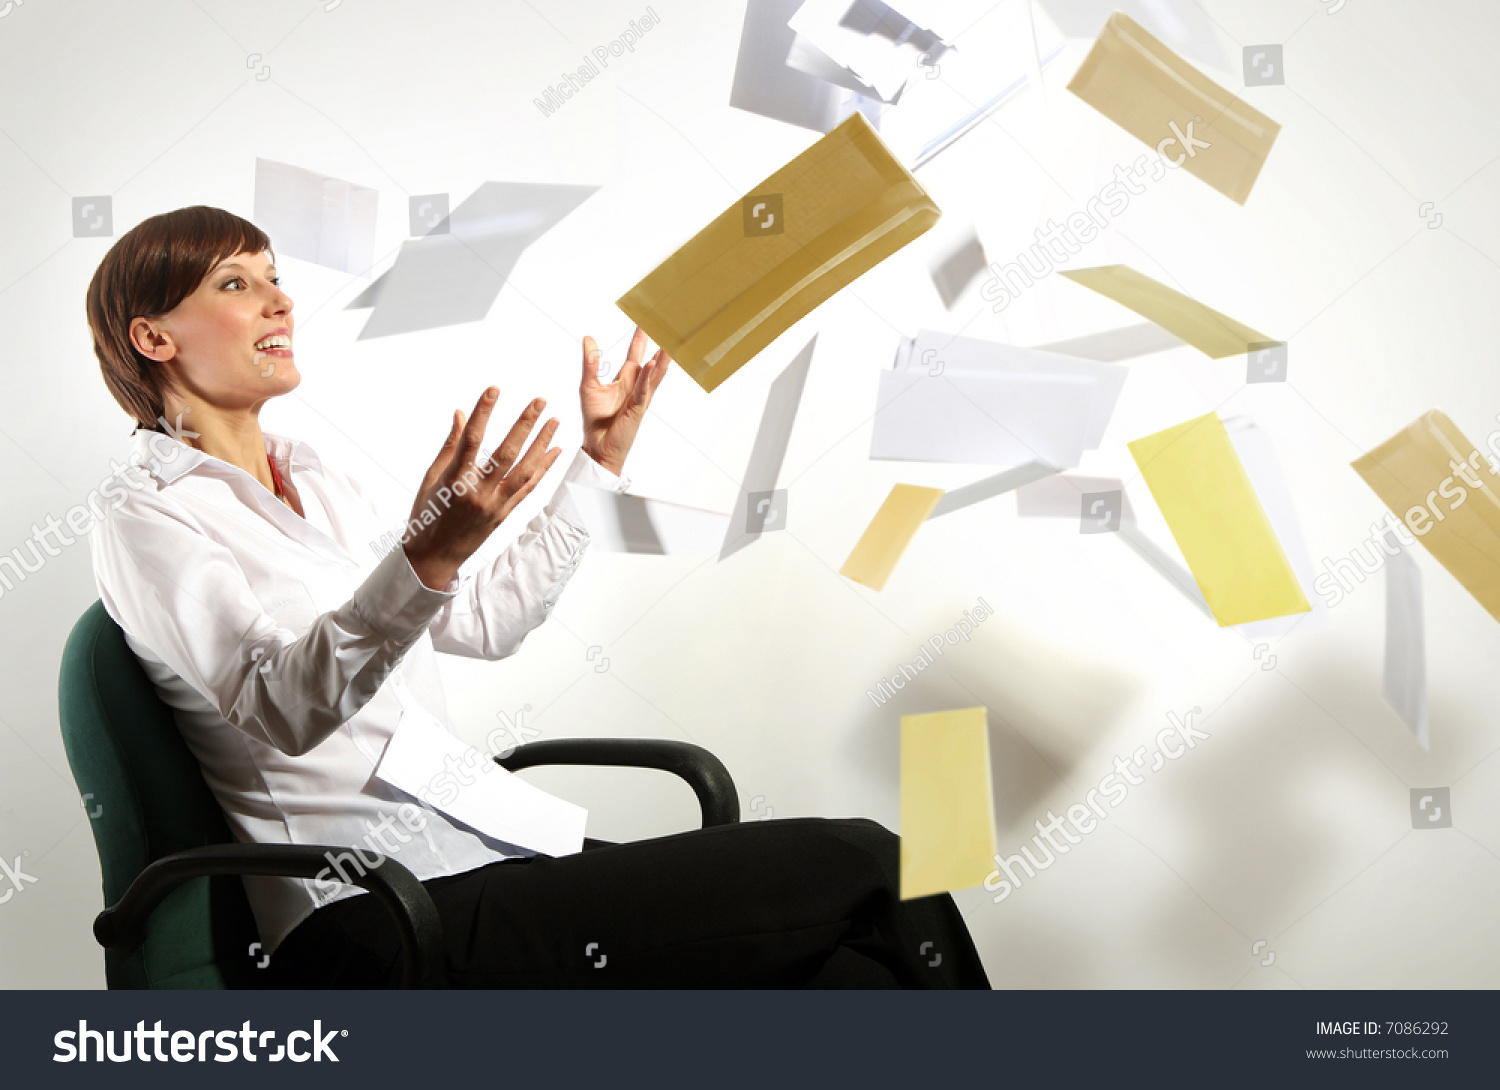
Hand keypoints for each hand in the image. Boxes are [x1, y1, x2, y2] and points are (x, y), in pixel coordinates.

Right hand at [402, 388, 561, 589]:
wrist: (435, 555)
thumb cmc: (428, 513)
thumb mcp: (431, 478)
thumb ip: (449, 446)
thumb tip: (460, 413)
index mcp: (455, 481)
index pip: (472, 439)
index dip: (483, 412)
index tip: (494, 389)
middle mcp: (479, 493)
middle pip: (506, 453)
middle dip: (525, 424)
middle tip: (540, 400)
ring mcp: (495, 505)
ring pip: (524, 470)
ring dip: (542, 444)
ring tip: (554, 421)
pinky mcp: (505, 514)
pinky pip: (529, 488)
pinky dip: (543, 468)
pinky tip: (555, 451)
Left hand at [580, 326, 669, 476]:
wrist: (597, 446)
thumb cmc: (595, 420)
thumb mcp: (588, 385)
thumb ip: (590, 363)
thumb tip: (588, 339)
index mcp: (625, 379)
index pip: (635, 353)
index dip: (640, 338)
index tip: (646, 321)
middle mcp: (635, 386)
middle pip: (650, 360)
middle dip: (659, 344)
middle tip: (668, 327)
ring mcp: (639, 397)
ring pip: (654, 374)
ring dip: (661, 359)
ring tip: (669, 343)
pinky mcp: (636, 408)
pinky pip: (643, 390)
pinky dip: (647, 377)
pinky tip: (651, 364)